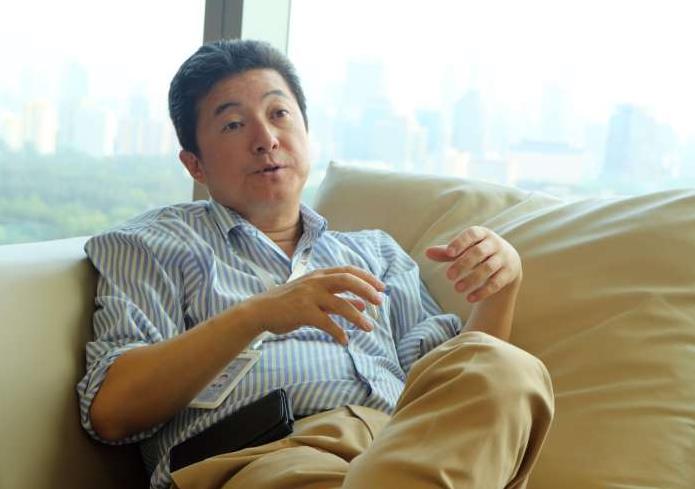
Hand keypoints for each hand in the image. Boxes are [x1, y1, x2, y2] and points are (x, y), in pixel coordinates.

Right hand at [241, 266, 384, 344]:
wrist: (261, 310)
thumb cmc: (289, 303)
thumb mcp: (315, 296)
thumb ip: (338, 298)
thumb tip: (363, 304)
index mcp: (319, 276)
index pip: (348, 271)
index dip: (367, 277)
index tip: (382, 287)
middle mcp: (315, 282)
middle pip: (347, 280)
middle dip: (366, 289)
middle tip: (380, 301)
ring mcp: (309, 296)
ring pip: (340, 304)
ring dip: (357, 317)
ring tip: (368, 327)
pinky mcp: (303, 312)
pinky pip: (326, 323)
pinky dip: (338, 332)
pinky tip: (345, 341)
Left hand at [425, 226, 521, 302]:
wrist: (508, 262)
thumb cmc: (478, 253)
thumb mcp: (464, 250)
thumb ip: (446, 252)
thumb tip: (427, 252)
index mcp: (482, 234)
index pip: (471, 234)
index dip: (460, 242)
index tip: (449, 253)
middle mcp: (494, 244)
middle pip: (478, 253)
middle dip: (463, 264)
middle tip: (448, 276)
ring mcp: (503, 258)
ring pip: (488, 268)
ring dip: (472, 279)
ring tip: (457, 289)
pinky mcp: (509, 273)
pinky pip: (496, 283)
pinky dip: (483, 291)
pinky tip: (469, 298)